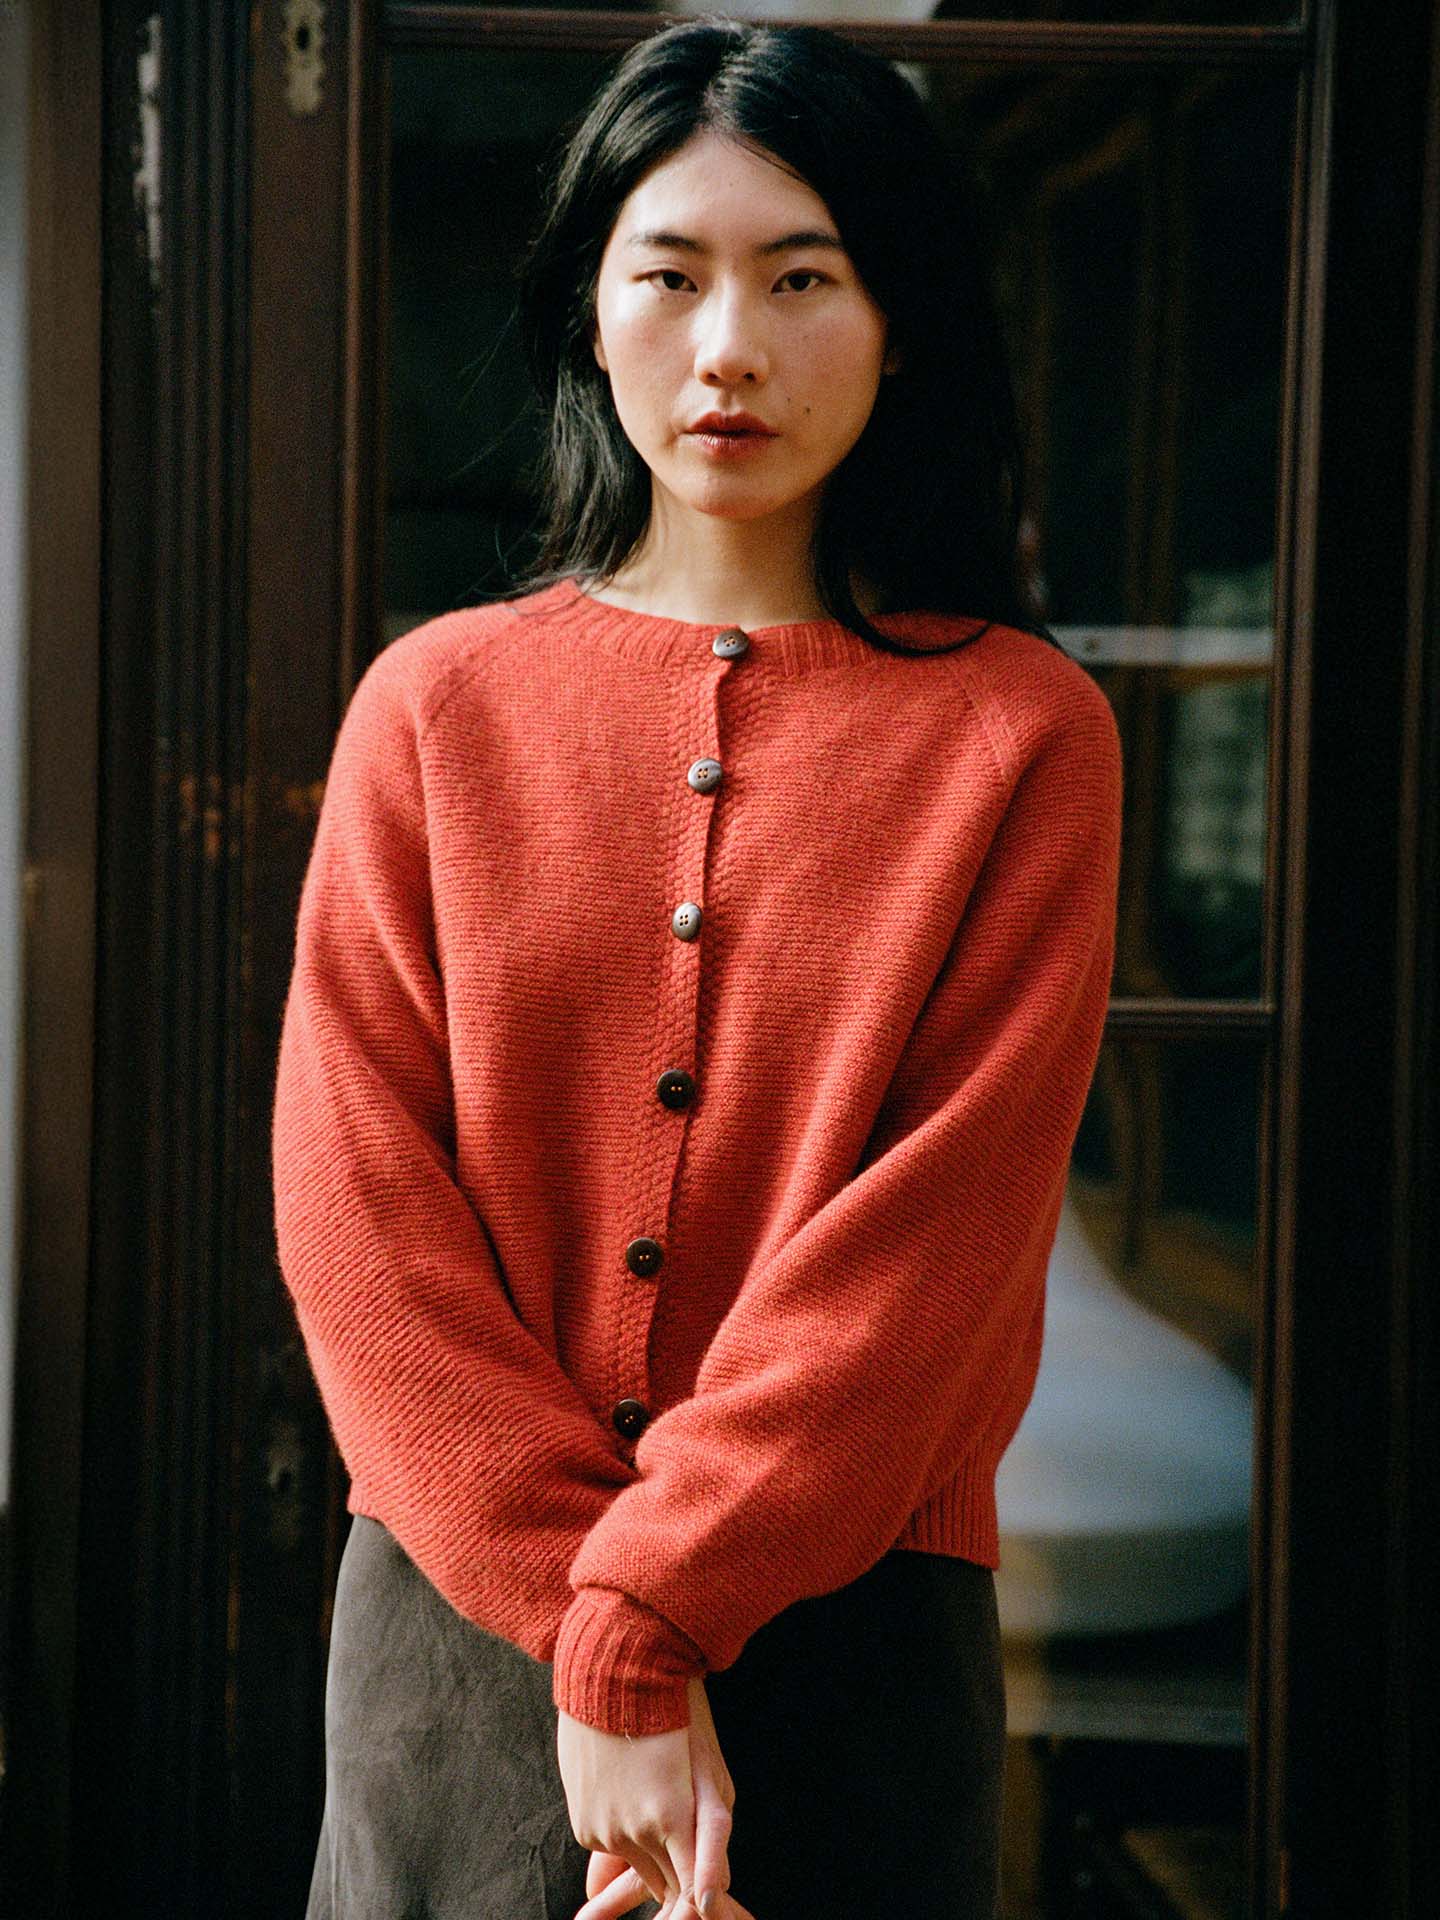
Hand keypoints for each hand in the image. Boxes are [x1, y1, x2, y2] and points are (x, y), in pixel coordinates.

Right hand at [560, 1676, 738, 1917]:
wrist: (615, 1676)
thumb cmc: (675, 1716)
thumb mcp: (707, 1772)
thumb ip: (712, 1835)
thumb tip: (711, 1891)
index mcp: (671, 1819)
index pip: (692, 1888)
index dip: (702, 1896)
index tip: (709, 1904)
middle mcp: (634, 1833)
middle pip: (667, 1883)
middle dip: (680, 1873)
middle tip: (689, 1846)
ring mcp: (604, 1830)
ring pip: (639, 1869)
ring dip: (653, 1854)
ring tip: (660, 1808)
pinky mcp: (584, 1827)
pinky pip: (613, 1849)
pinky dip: (626, 1837)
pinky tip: (633, 1797)